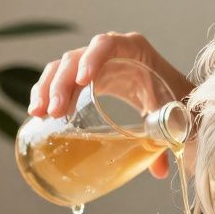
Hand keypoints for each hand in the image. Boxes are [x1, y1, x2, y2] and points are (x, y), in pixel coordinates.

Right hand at [27, 32, 192, 179]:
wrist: (177, 100)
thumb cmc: (176, 101)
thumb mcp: (173, 114)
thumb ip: (167, 137)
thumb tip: (158, 170)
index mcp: (133, 50)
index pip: (107, 44)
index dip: (92, 57)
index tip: (83, 80)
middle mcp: (110, 53)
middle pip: (76, 58)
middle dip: (62, 83)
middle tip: (55, 111)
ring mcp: (94, 65)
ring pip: (62, 69)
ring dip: (47, 89)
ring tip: (39, 114)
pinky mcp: (85, 80)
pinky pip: (59, 80)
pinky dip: (46, 93)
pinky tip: (37, 113)